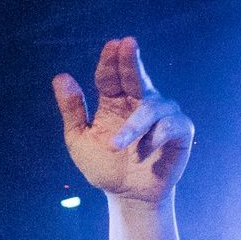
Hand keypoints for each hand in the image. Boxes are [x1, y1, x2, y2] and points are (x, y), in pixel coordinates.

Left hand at [52, 38, 192, 205]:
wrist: (127, 196)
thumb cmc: (104, 164)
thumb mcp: (79, 139)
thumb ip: (72, 110)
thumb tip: (60, 77)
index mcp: (113, 100)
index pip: (110, 75)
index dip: (110, 60)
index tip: (112, 44)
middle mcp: (139, 101)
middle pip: (136, 76)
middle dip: (131, 61)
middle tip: (127, 43)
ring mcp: (162, 115)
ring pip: (152, 107)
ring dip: (134, 125)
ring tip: (115, 145)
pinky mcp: (179, 132)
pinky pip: (172, 126)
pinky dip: (156, 136)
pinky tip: (144, 150)